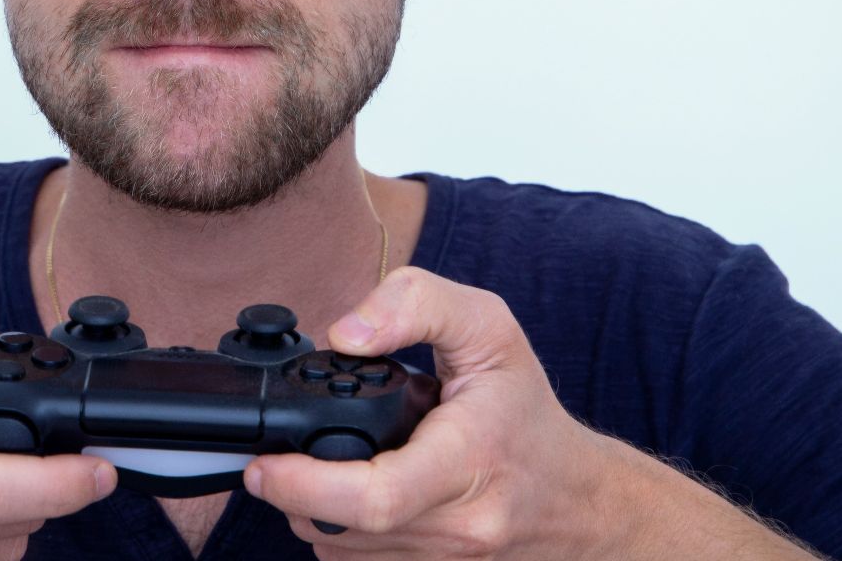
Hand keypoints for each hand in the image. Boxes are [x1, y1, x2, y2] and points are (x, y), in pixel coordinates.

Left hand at [242, 266, 612, 558]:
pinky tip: (352, 492)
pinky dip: (339, 531)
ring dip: (314, 511)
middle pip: (340, 529)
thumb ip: (413, 305)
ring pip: (340, 551)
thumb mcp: (488, 326)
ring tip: (328, 464)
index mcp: (469, 459)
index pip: (375, 498)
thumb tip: (345, 334)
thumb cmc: (524, 411)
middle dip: (294, 492)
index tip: (264, 463)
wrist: (577, 497)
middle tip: (280, 454)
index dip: (302, 484)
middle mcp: (459, 525)